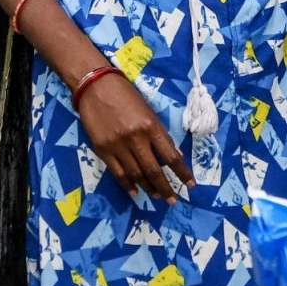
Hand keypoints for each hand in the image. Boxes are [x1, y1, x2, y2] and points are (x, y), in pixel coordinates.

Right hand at [74, 70, 193, 202]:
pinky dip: (128, 185)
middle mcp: (136, 138)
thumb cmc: (126, 95)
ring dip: (149, 188)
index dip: (182, 173)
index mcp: (151, 126)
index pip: (171, 156)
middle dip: (166, 187)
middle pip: (154, 170)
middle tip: (173, 200)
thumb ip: (160, 134)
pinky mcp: (102, 150)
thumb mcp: (149, 111)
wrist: (95, 85)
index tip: (190, 185)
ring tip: (157, 196)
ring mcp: (118, 146)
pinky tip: (136, 192)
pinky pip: (118, 173)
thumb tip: (173, 156)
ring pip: (136, 175)